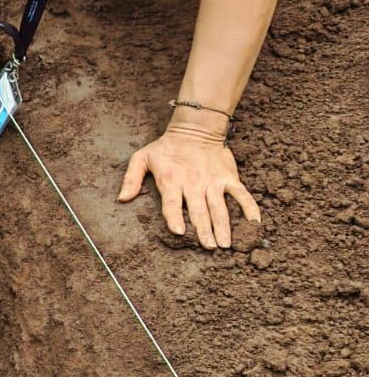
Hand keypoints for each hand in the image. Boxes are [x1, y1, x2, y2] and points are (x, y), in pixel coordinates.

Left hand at [118, 120, 258, 249]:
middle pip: (199, 210)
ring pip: (219, 207)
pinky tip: (254, 223)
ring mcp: (213, 181)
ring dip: (223, 226)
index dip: (174, 217)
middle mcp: (193, 183)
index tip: (179, 232)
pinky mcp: (229, 177)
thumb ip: (131, 178)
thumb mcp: (141, 158)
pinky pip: (241, 194)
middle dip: (204, 230)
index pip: (171, 203)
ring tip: (226, 244)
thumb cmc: (165, 148)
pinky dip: (249, 207)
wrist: (195, 129)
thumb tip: (121, 199)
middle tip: (209, 247)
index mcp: (171, 181)